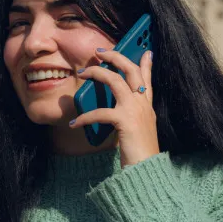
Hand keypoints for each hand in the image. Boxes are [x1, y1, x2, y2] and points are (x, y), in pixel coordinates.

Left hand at [69, 49, 159, 167]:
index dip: (146, 63)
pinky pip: (101, 112)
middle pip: (131, 70)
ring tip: (83, 73)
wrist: (147, 170)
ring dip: (98, 73)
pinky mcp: (125, 121)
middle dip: (115, 57)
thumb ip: (130, 116)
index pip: (148, 78)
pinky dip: (85, 117)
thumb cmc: (139, 153)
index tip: (145, 51)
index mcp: (147, 106)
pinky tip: (75, 123)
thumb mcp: (138, 129)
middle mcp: (143, 104)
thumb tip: (116, 110)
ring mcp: (135, 111)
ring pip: (116, 81)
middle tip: (100, 52)